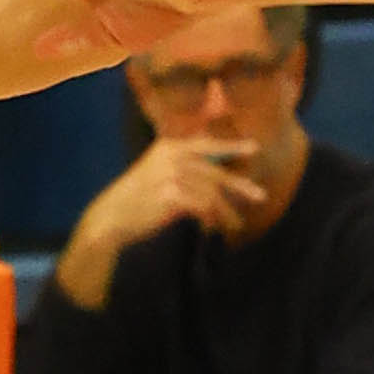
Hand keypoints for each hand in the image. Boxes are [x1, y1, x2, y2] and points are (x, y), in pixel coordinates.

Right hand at [87, 138, 269, 247]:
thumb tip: (217, 173)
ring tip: (236, 224)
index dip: (231, 146)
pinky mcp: (171, 195)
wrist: (112, 216)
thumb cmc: (138, 198)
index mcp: (169, 146)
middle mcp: (171, 157)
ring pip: (211, 193)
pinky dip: (212, 220)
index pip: (206, 144)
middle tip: (260, 196)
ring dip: (226, 211)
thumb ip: (184, 166)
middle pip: (214, 172)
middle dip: (239, 186)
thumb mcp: (158, 172)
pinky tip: (215, 229)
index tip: (255, 148)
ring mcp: (171, 175)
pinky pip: (203, 208)